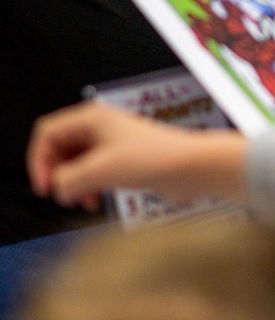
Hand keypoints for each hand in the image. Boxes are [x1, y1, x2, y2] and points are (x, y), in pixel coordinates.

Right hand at [27, 101, 248, 210]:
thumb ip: (69, 179)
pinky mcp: (121, 160)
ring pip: (75, 163)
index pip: (47, 133)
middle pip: (59, 148)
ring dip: (73, 184)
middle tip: (62, 195)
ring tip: (84, 201)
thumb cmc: (153, 159)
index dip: (39, 160)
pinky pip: (91, 173)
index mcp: (91, 118)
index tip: (45, 186)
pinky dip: (88, 187)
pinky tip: (95, 201)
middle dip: (57, 174)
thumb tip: (57, 189)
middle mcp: (98, 127)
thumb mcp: (101, 170)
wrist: (190, 167)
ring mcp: (110, 143)